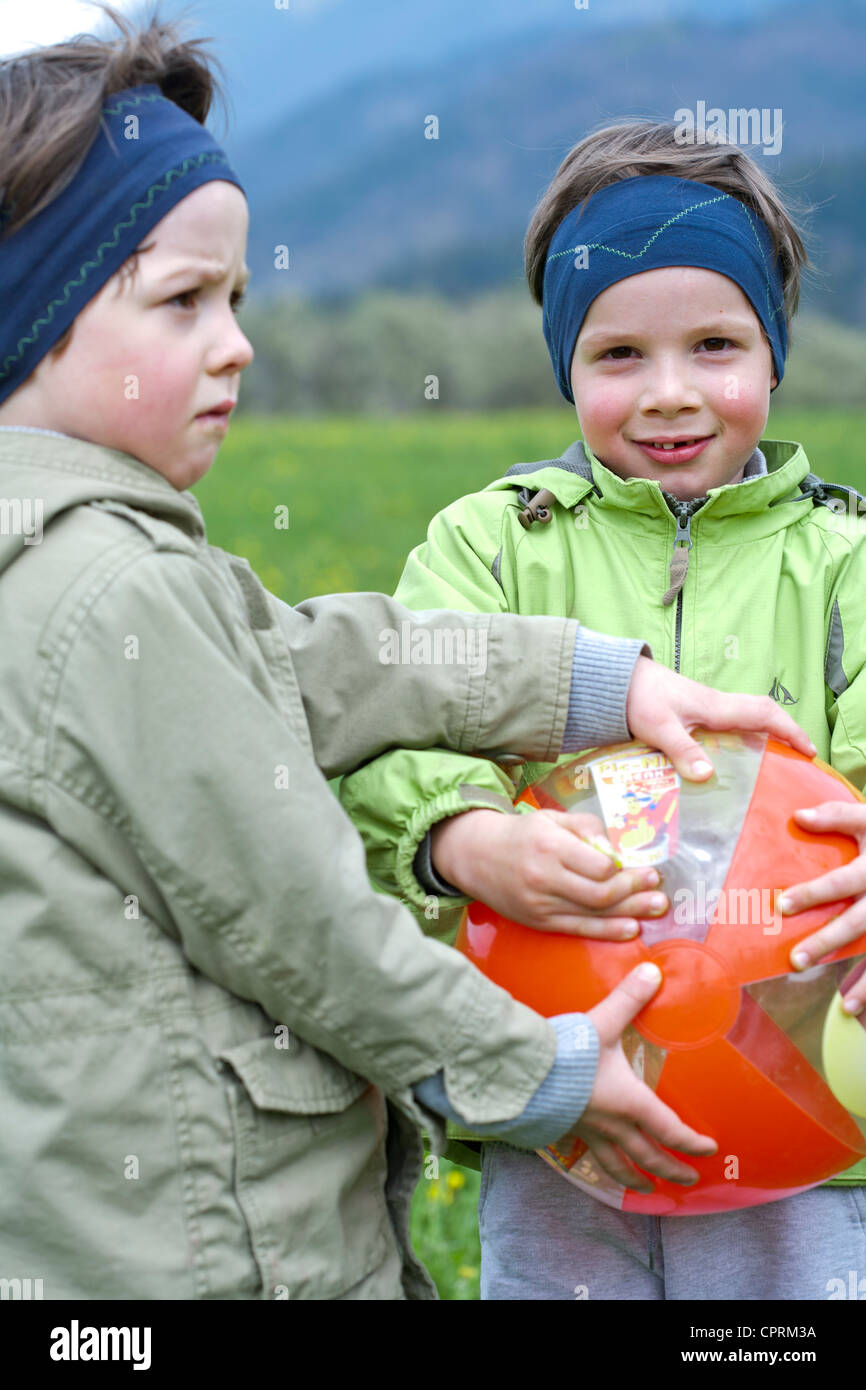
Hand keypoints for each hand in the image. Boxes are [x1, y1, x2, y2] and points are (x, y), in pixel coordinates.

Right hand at [430, 807, 668, 935]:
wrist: (474, 856)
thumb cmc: (521, 834)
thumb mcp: (550, 818)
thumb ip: (586, 827)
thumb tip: (615, 849)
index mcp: (549, 846)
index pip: (597, 865)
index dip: (622, 868)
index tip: (638, 864)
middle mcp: (544, 878)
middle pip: (600, 893)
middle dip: (634, 890)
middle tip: (658, 885)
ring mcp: (540, 904)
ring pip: (594, 913)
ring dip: (631, 911)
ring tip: (657, 906)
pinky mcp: (539, 922)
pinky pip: (578, 929)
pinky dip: (607, 931)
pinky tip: (631, 929)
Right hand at [553, 962, 716, 1191]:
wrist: (520, 1073)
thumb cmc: (567, 1052)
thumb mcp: (603, 1021)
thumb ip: (629, 998)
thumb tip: (653, 971)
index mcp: (629, 1103)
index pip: (669, 1130)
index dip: (692, 1143)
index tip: (708, 1150)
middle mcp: (611, 1124)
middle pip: (647, 1157)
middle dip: (671, 1170)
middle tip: (687, 1181)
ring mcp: (585, 1131)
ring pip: (616, 1165)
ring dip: (635, 1180)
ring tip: (647, 1190)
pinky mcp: (562, 1129)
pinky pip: (587, 1154)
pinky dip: (599, 1164)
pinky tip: (597, 1161)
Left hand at [626, 657, 817, 780]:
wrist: (615, 679)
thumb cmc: (637, 699)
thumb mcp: (659, 728)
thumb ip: (683, 751)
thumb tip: (709, 776)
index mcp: (715, 706)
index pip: (764, 714)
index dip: (789, 730)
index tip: (808, 750)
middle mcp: (715, 703)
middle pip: (761, 712)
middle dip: (784, 731)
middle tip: (798, 755)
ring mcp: (704, 705)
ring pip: (745, 715)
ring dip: (764, 731)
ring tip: (774, 759)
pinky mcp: (692, 709)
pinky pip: (728, 720)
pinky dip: (742, 733)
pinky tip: (735, 752)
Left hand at [781, 802, 865, 1013]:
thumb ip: (837, 816)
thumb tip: (797, 817)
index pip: (840, 882)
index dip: (812, 893)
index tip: (782, 905)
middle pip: (857, 923)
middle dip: (827, 942)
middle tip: (796, 960)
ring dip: (865, 982)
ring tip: (843, 1005)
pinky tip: (859, 1007)